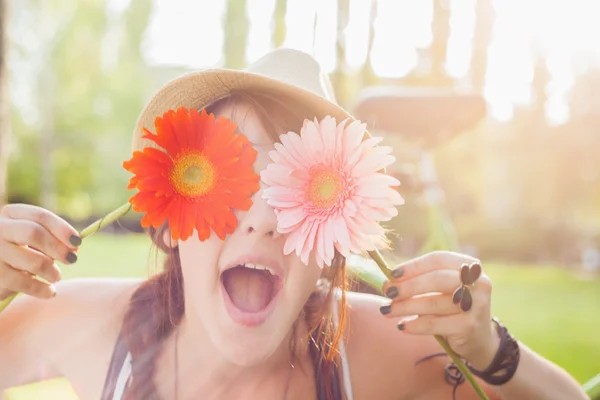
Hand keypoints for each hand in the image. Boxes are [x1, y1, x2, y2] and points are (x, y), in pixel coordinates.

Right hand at [0, 204, 80, 299]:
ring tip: (56, 277)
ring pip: (33, 260)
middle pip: (34, 233)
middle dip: (58, 247)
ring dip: (52, 271)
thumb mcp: (31, 241)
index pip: (40, 216)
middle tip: (72, 260)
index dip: (62, 228)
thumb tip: (75, 248)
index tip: (78, 242)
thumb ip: (51, 240)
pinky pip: (24, 282)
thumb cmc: (17, 254)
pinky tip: (50, 292)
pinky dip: (42, 289)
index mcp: (11, 214)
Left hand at [380, 251, 499, 369]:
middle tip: (388, 292)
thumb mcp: (441, 290)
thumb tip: (388, 282)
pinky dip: (415, 324)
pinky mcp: (469, 327)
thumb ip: (419, 282)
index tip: (393, 274)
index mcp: (470, 266)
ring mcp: (476, 306)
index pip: (438, 259)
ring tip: (387, 310)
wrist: (479, 339)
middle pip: (437, 279)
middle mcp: (478, 283)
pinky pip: (434, 324)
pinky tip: (402, 325)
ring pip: (433, 303)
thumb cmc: (452, 308)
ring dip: (405, 306)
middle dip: (408, 286)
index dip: (414, 265)